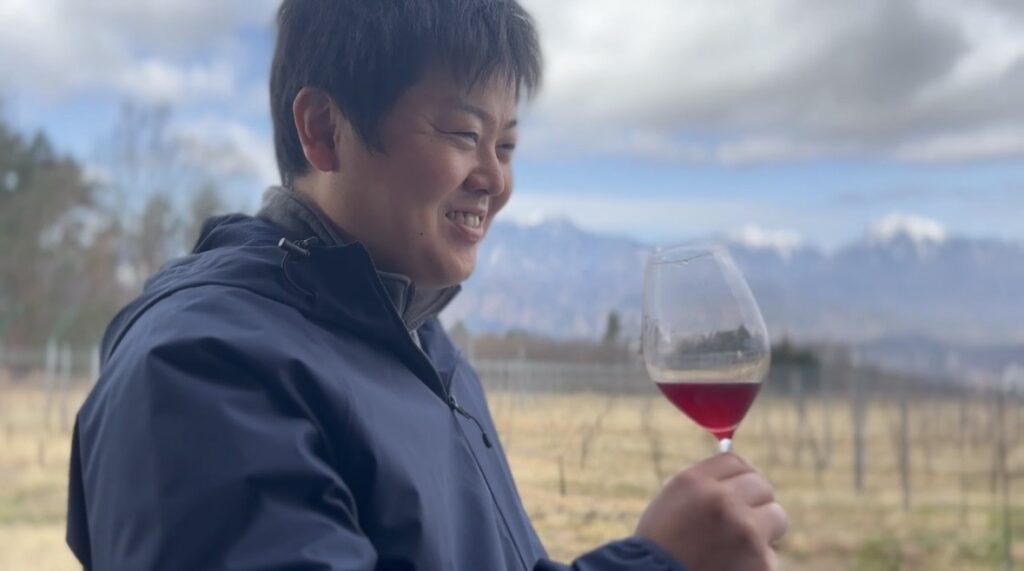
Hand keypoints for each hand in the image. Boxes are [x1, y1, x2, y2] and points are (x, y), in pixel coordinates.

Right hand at [634, 453, 786, 570]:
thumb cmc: (660, 546)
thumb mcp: (671, 502)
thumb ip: (703, 484)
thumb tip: (742, 474)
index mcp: (695, 482)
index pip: (735, 461)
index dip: (740, 475)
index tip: (741, 488)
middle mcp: (722, 500)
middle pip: (761, 485)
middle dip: (754, 502)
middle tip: (742, 519)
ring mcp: (744, 529)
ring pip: (776, 516)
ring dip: (763, 528)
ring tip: (739, 544)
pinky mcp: (760, 559)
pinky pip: (770, 551)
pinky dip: (756, 560)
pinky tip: (732, 566)